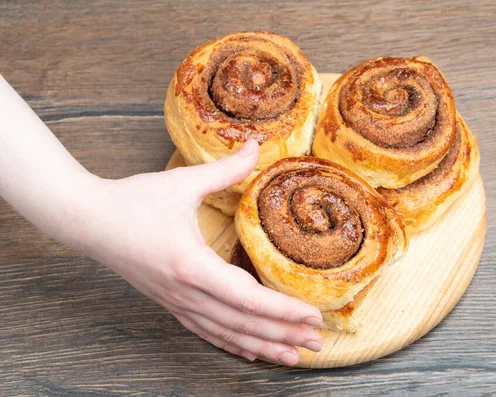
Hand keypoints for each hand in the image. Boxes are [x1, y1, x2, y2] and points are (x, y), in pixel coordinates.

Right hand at [69, 140, 322, 365]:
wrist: (87, 221)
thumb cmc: (132, 201)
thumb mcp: (181, 183)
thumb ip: (225, 169)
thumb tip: (258, 147)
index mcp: (191, 265)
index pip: (247, 298)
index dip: (283, 311)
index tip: (312, 317)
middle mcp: (186, 292)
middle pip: (242, 324)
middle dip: (283, 336)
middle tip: (317, 345)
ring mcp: (177, 302)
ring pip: (226, 334)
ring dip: (262, 347)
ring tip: (293, 357)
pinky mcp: (170, 303)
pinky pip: (206, 331)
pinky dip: (232, 344)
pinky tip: (250, 352)